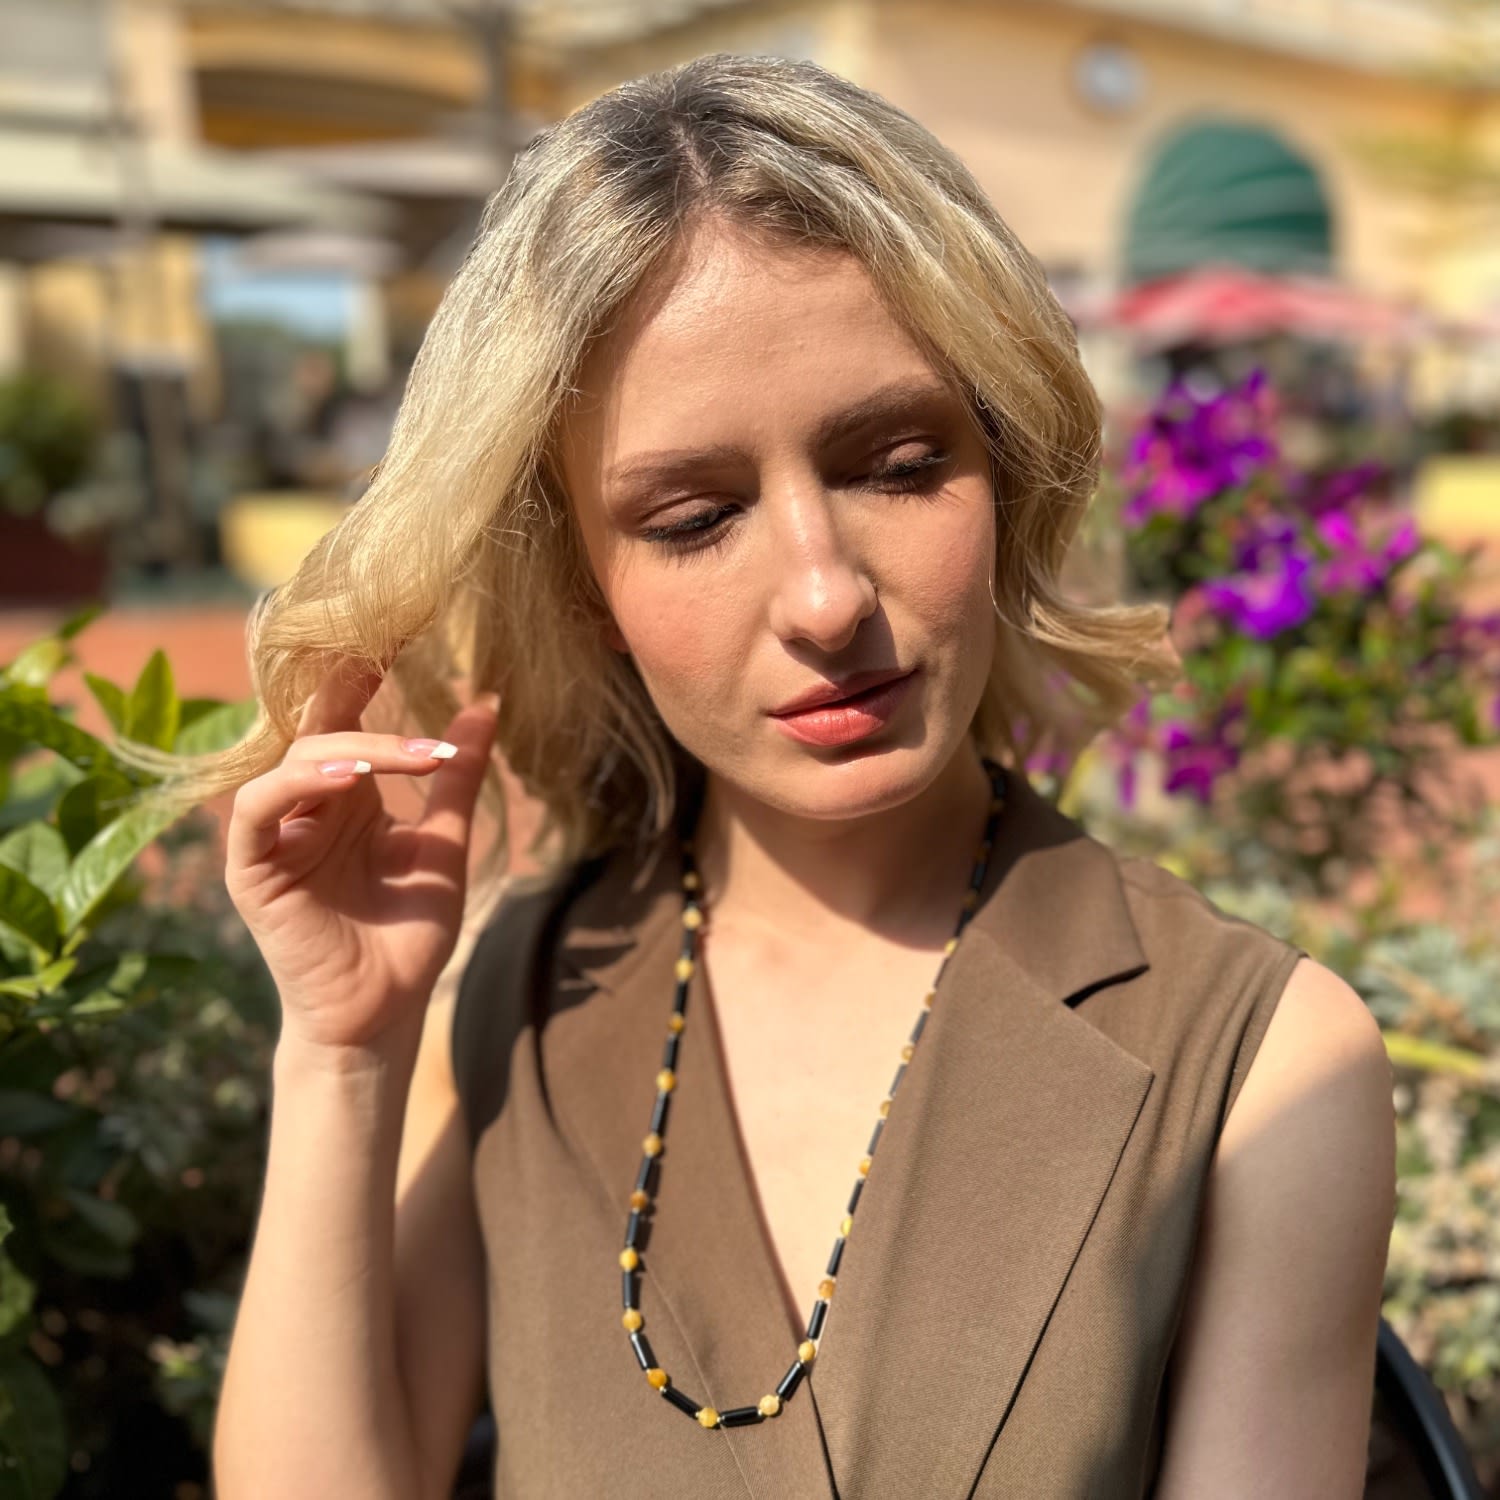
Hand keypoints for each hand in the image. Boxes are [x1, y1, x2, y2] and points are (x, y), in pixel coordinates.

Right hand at [224, 660, 499, 1057]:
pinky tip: (350, 777)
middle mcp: (305, 803)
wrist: (386, 1010)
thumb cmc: (410, 932)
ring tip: (408, 755)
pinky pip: (259, 810)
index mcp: (346, 792)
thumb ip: (457, 778)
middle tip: (407, 666)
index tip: (406, 630)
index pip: (347, 716)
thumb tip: (487, 701)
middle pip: (318, 728)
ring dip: (348, 747)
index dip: (367, 674)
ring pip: (293, 762)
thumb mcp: (444, 845)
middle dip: (359, 696)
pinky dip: (299, 783)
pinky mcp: (251, 867)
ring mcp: (275, 833)